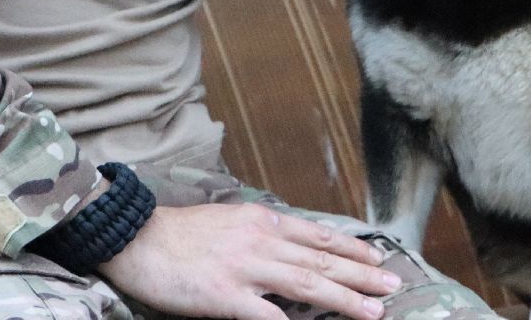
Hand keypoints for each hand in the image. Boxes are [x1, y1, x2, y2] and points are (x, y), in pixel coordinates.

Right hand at [96, 202, 400, 319]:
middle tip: (392, 285)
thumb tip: (294, 248)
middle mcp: (262, 240)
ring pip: (307, 284)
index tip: (378, 259)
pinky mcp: (226, 296)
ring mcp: (246, 268)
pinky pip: (268, 316)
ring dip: (345, 299)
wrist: (137, 238)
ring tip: (374, 310)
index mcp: (264, 220)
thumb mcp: (230, 221)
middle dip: (362, 274)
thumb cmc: (182, 233)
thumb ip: (263, 234)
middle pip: (322, 259)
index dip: (352, 248)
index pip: (319, 235)